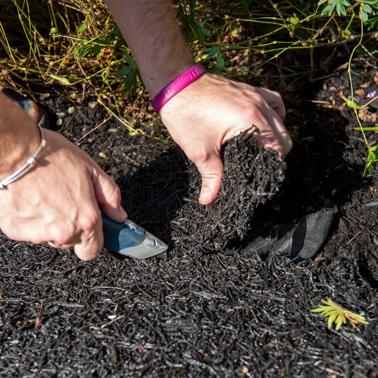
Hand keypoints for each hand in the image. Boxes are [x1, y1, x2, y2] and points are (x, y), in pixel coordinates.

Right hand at [0, 121, 126, 259]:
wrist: (16, 152)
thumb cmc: (54, 157)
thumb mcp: (92, 170)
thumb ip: (110, 196)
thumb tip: (119, 215)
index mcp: (85, 220)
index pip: (92, 251)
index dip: (92, 240)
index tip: (90, 228)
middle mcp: (63, 232)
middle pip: (71, 242)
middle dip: (71, 226)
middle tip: (65, 201)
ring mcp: (37, 233)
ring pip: (49, 236)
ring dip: (50, 222)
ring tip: (46, 195)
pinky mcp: (16, 230)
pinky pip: (29, 230)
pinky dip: (30, 219)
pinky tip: (30, 198)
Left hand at [160, 73, 291, 204]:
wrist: (175, 85)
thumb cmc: (186, 115)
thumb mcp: (200, 151)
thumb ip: (211, 177)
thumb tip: (208, 199)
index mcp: (251, 121)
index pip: (279, 147)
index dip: (273, 164)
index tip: (260, 173)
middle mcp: (258, 105)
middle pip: (283, 134)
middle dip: (276, 152)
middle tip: (258, 164)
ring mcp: (255, 95)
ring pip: (280, 118)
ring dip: (275, 134)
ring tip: (260, 147)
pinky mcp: (248, 89)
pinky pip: (272, 101)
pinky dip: (273, 114)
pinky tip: (262, 123)